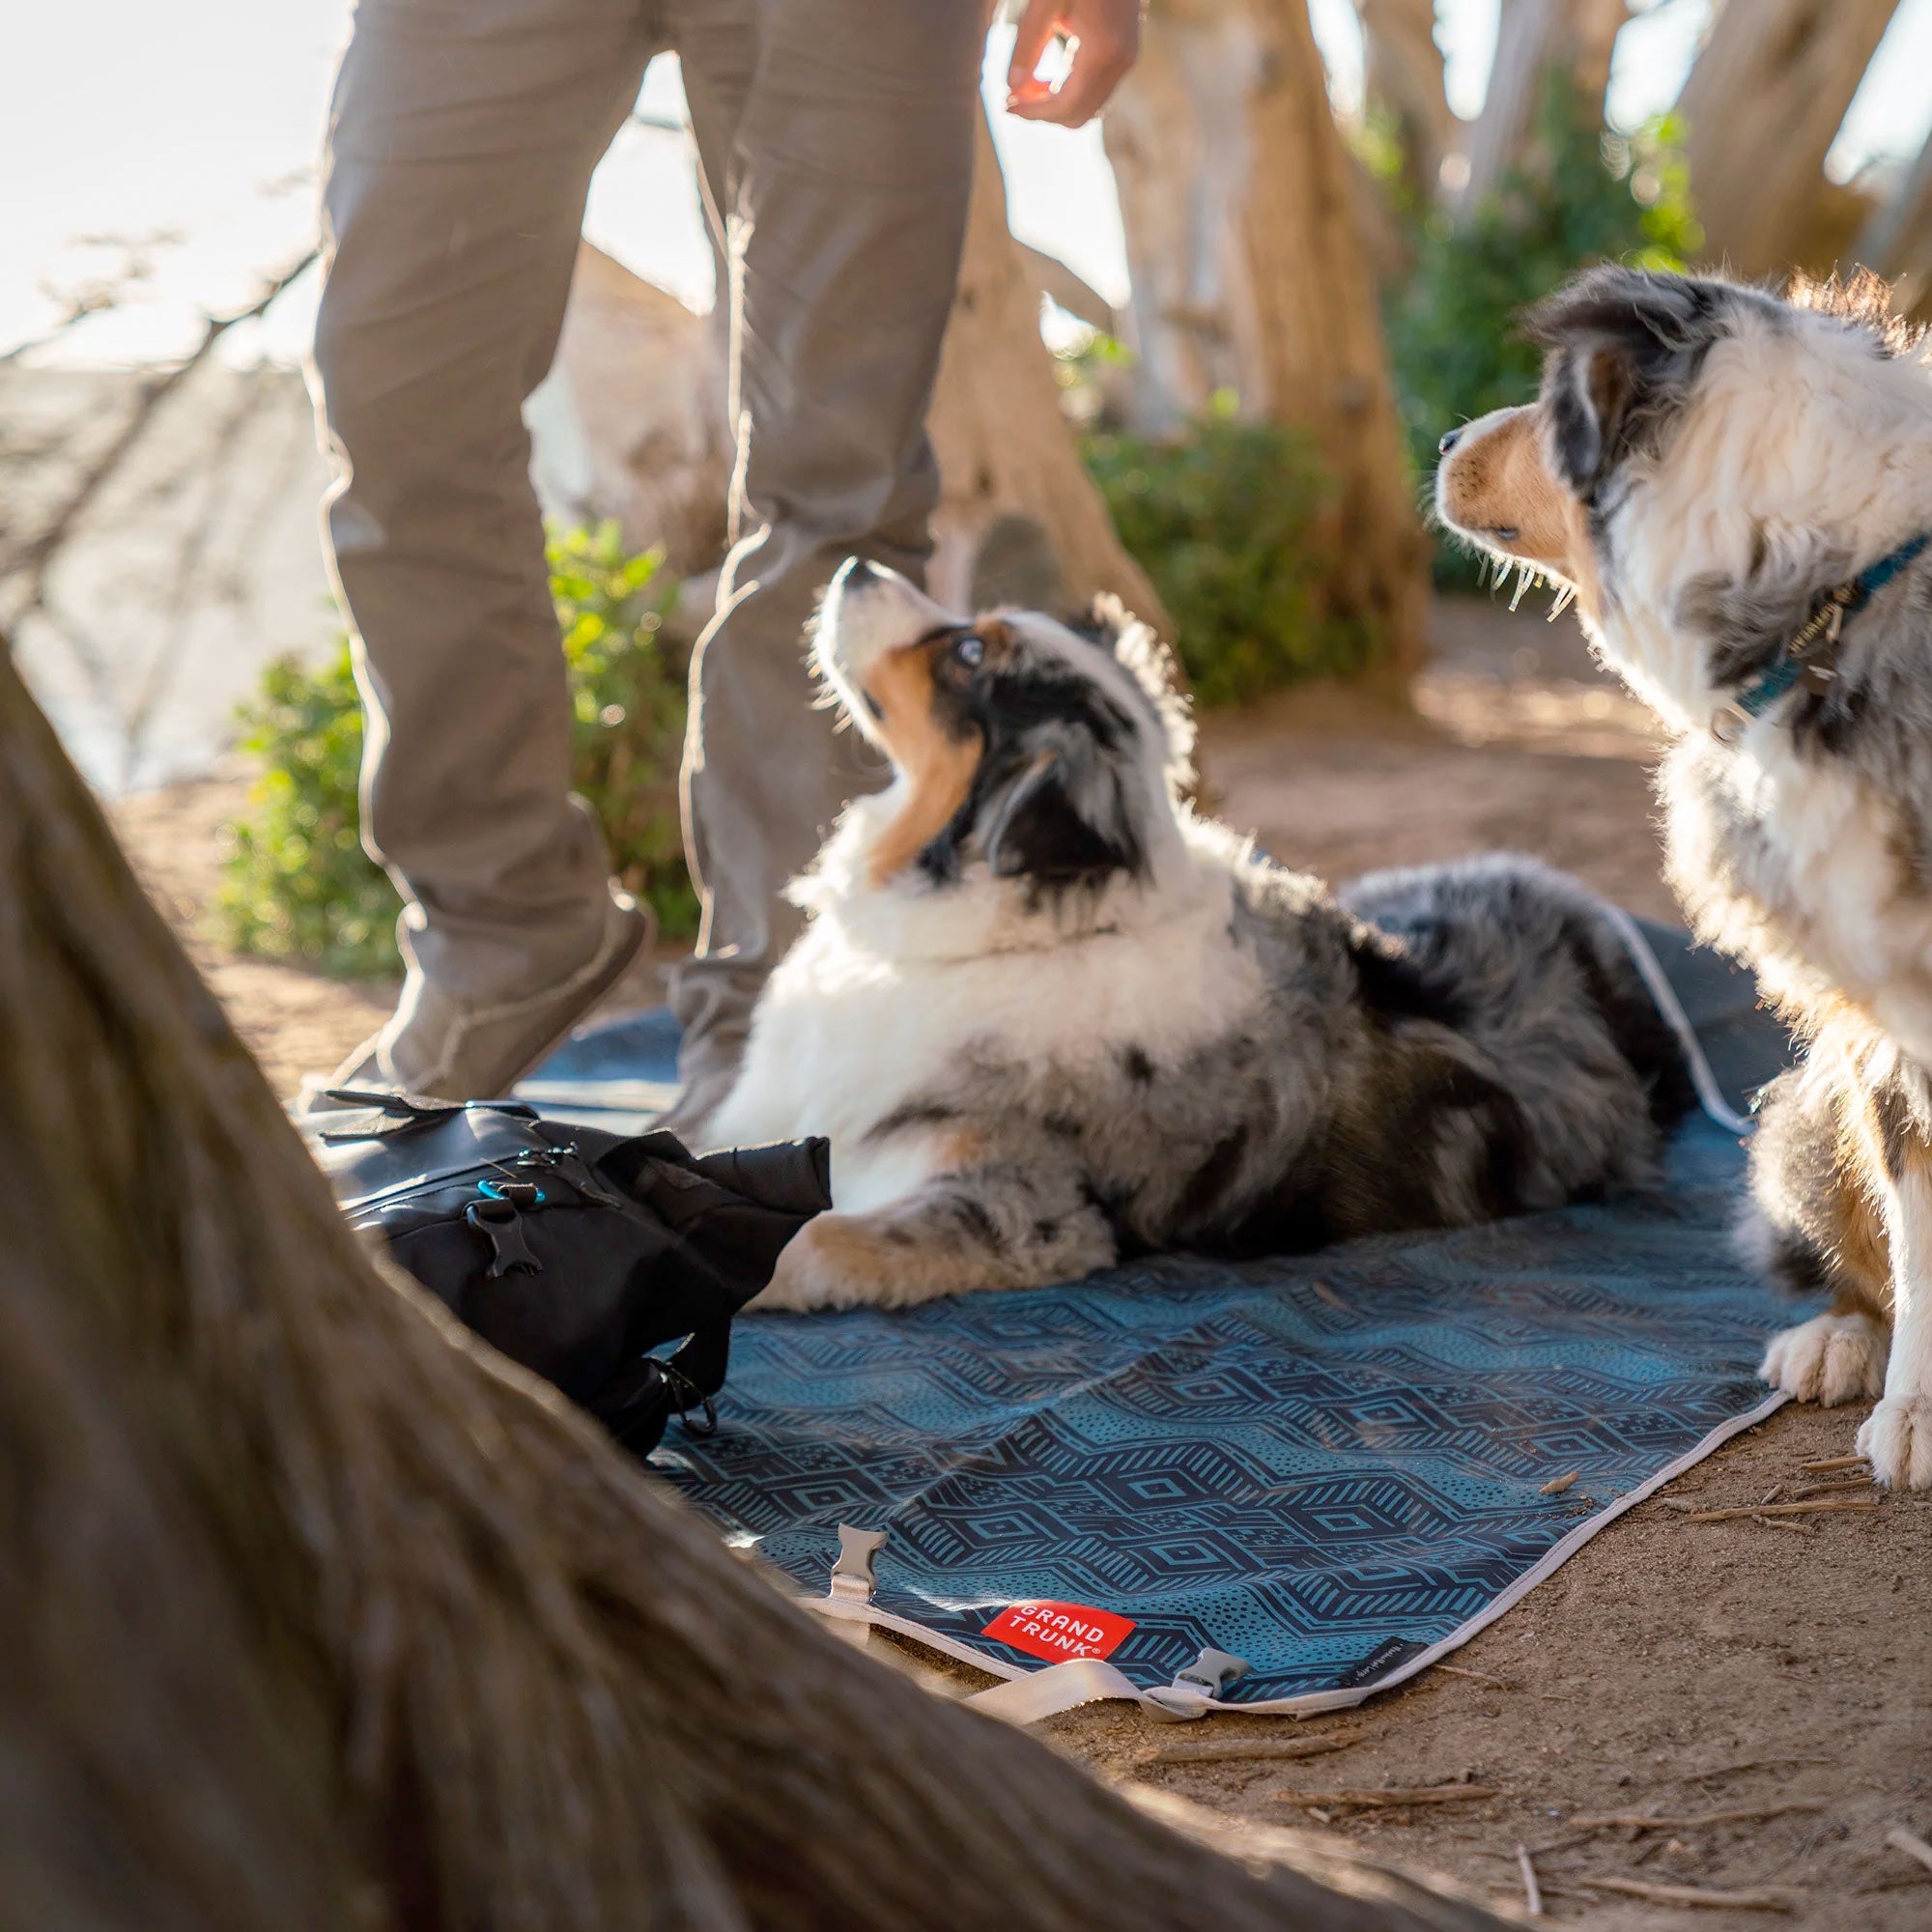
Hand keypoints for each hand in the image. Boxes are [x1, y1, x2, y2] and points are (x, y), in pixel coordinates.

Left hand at [1004, 0, 1141, 127]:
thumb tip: (1012, 87)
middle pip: (1078, 116)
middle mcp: (1121, 62)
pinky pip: (1096, 89)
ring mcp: (1127, 57)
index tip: (1006, 104)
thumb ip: (1029, 43)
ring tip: (1026, 85)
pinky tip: (1046, 74)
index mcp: (1102, 51)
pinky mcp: (1126, 50)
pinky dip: (1069, 90)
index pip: (1064, 107)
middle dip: (1043, 113)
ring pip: (1089, 107)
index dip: (1033, 113)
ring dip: (1056, 103)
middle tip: (1013, 97)